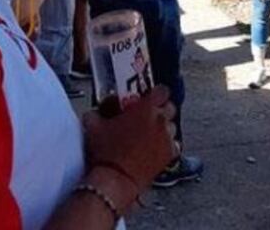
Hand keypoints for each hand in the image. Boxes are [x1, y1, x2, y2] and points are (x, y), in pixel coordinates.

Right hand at [82, 85, 177, 199]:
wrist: (115, 178)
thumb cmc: (105, 151)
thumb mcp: (94, 126)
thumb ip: (97, 112)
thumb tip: (95, 112)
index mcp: (146, 108)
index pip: (161, 91)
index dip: (156, 93)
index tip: (149, 97)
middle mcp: (161, 120)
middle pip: (169, 107)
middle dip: (160, 110)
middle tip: (147, 116)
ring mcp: (168, 137)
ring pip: (172, 126)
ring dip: (163, 128)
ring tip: (149, 135)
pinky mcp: (170, 154)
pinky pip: (174, 144)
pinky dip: (167, 145)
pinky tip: (155, 149)